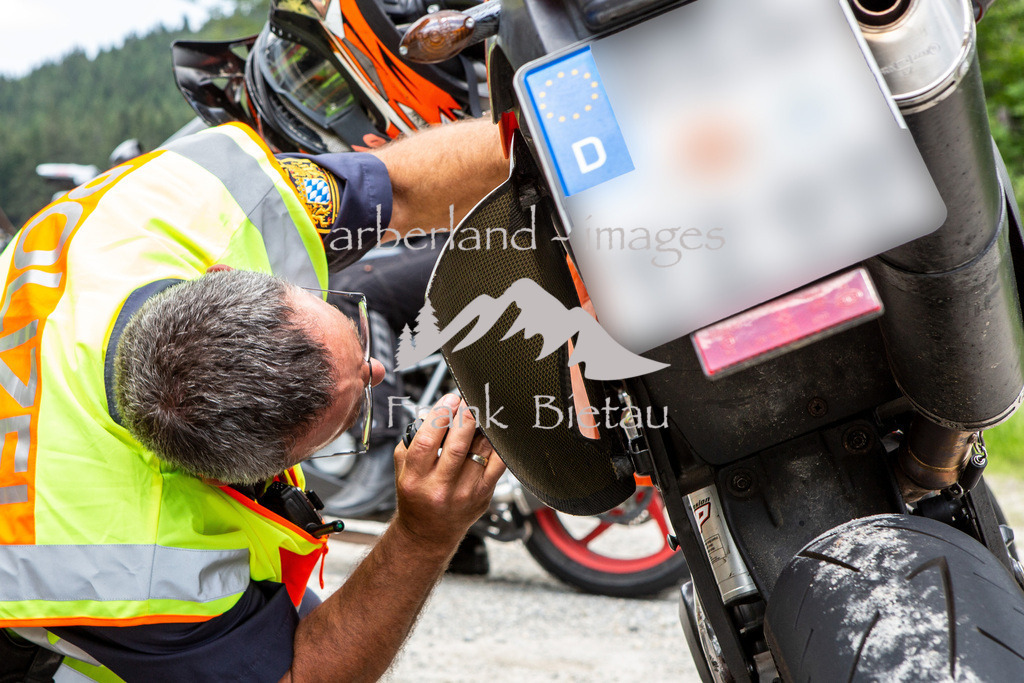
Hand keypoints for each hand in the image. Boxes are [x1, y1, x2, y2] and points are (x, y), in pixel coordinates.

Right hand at [393, 393, 504, 549]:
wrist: (428, 533)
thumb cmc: (415, 497)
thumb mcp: (402, 469)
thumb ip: (413, 440)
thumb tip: (433, 412)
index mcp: (415, 478)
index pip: (428, 440)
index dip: (441, 415)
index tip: (450, 399)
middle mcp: (439, 487)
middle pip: (458, 445)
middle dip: (466, 417)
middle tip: (469, 402)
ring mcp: (464, 492)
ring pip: (480, 451)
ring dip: (483, 427)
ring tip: (482, 414)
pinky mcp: (483, 495)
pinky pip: (498, 464)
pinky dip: (499, 445)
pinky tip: (494, 433)